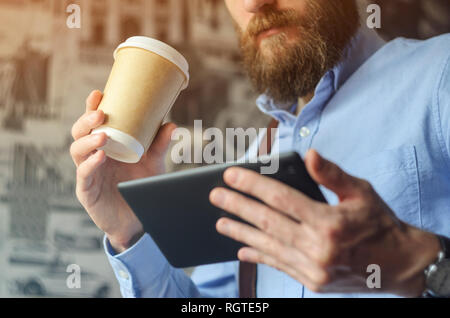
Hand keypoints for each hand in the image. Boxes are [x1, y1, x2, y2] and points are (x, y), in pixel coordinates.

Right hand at [70, 90, 176, 252]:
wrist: (138, 219)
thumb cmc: (141, 186)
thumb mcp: (152, 163)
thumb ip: (159, 144)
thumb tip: (171, 124)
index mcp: (105, 145)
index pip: (93, 123)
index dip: (92, 107)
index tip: (98, 93)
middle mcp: (93, 156)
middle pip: (79, 133)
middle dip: (86, 121)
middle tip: (100, 114)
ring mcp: (88, 173)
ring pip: (77, 151)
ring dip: (88, 141)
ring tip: (103, 136)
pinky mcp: (86, 191)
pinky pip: (84, 175)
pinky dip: (91, 164)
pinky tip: (101, 157)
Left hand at [210, 149, 440, 296]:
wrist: (400, 265)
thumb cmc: (380, 223)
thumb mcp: (361, 192)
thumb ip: (331, 174)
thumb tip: (309, 155)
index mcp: (329, 222)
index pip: (280, 199)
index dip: (252, 185)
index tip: (231, 175)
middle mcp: (318, 248)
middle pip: (267, 222)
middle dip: (238, 206)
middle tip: (215, 196)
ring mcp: (313, 269)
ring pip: (268, 246)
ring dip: (241, 233)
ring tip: (220, 222)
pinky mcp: (313, 282)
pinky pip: (279, 266)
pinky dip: (259, 257)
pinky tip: (242, 252)